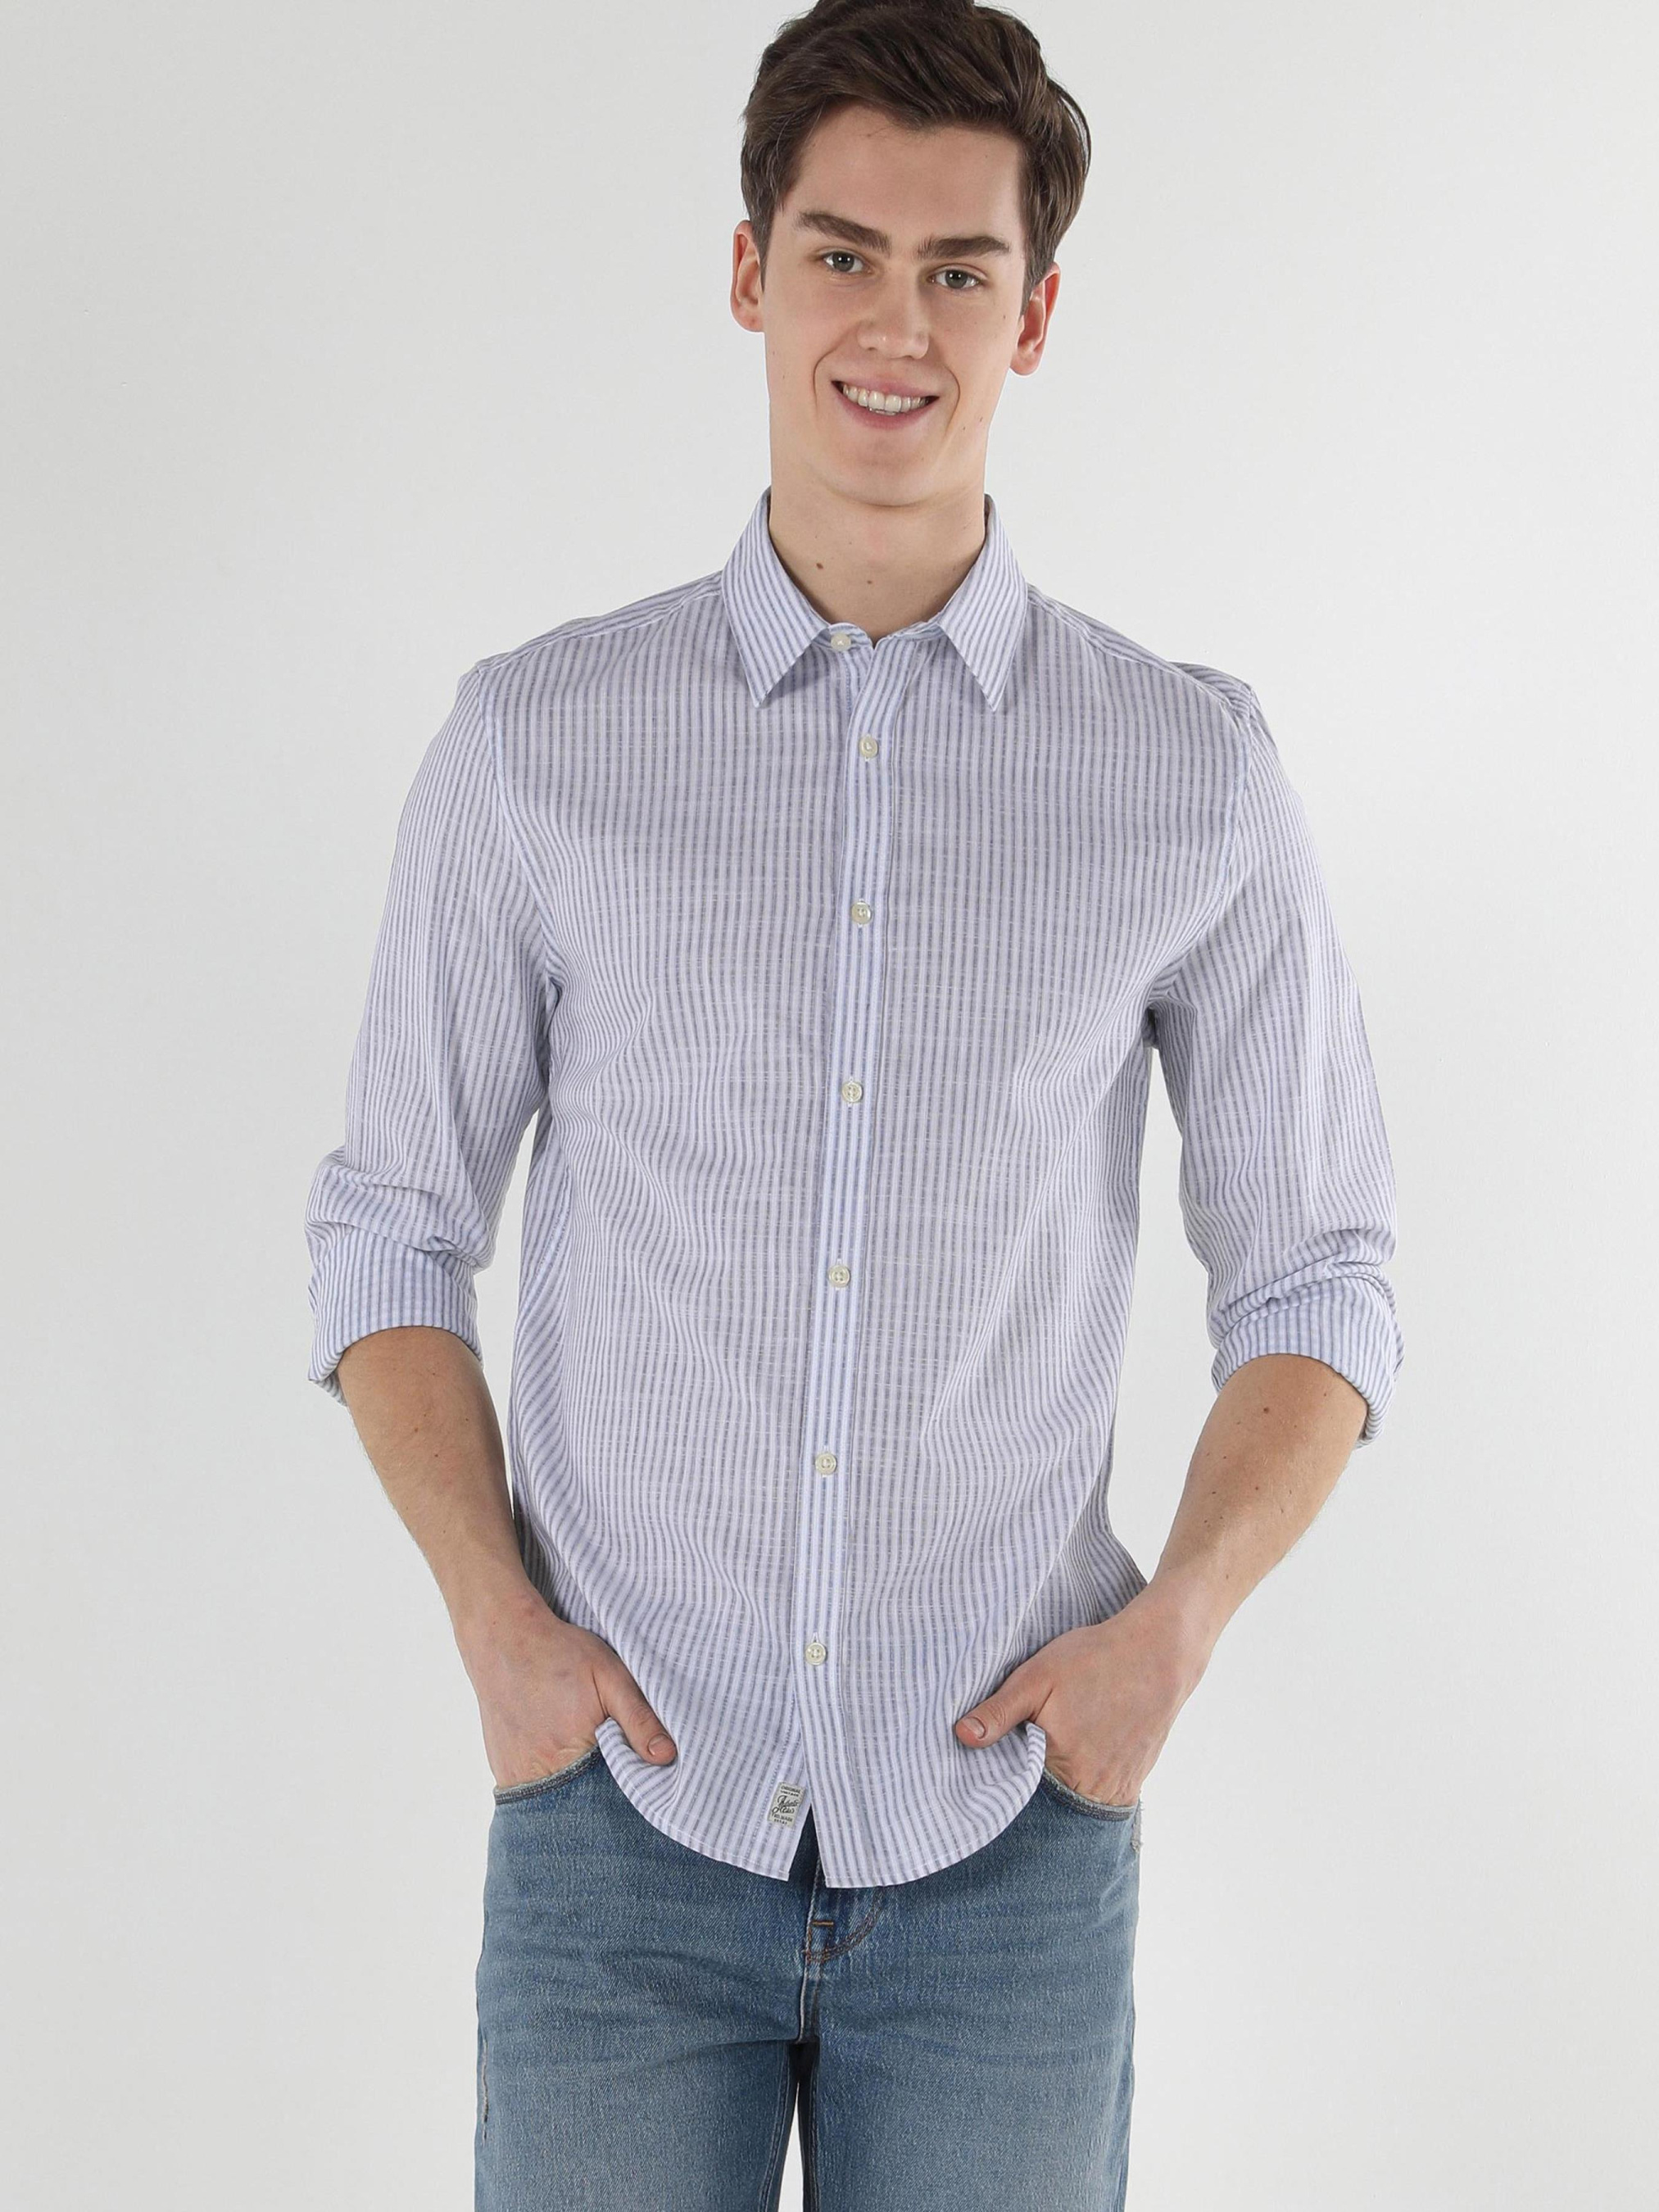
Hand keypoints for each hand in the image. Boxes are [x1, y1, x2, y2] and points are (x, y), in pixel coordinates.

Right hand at [458, 1595, 676, 1790]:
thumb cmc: (559, 1653)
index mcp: (575, 1752)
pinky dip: (549, 1785)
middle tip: (608, 1766)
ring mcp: (516, 1775)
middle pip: (581, 1804)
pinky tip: (558, 1761)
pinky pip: (531, 1793)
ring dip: (573, 1792)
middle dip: (600, 1797)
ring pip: (555, 1802)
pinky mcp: (502, 1770)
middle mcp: (541, 1773)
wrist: (503, 1638)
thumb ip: (639, 1717)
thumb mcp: (609, 1675)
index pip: (612, 1795)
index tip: (639, 1778)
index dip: (628, 1787)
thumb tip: (666, 1757)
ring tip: (581, 1761)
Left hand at [953, 1587, 1210, 1804]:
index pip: (1018, 1795)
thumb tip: (960, 1737)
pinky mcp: (1135, 1781)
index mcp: (1062, 1765)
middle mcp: (1093, 1788)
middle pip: (1049, 1805)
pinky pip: (1101, 1797)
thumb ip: (998, 1711)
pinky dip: (1085, 1785)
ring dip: (1059, 1790)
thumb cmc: (1094, 1658)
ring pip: (1075, 1804)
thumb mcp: (1037, 1677)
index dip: (1003, 1783)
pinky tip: (1079, 1758)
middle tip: (1024, 1756)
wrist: (1159, 1652)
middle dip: (1031, 1790)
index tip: (991, 1768)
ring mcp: (1118, 1788)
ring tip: (1054, 1757)